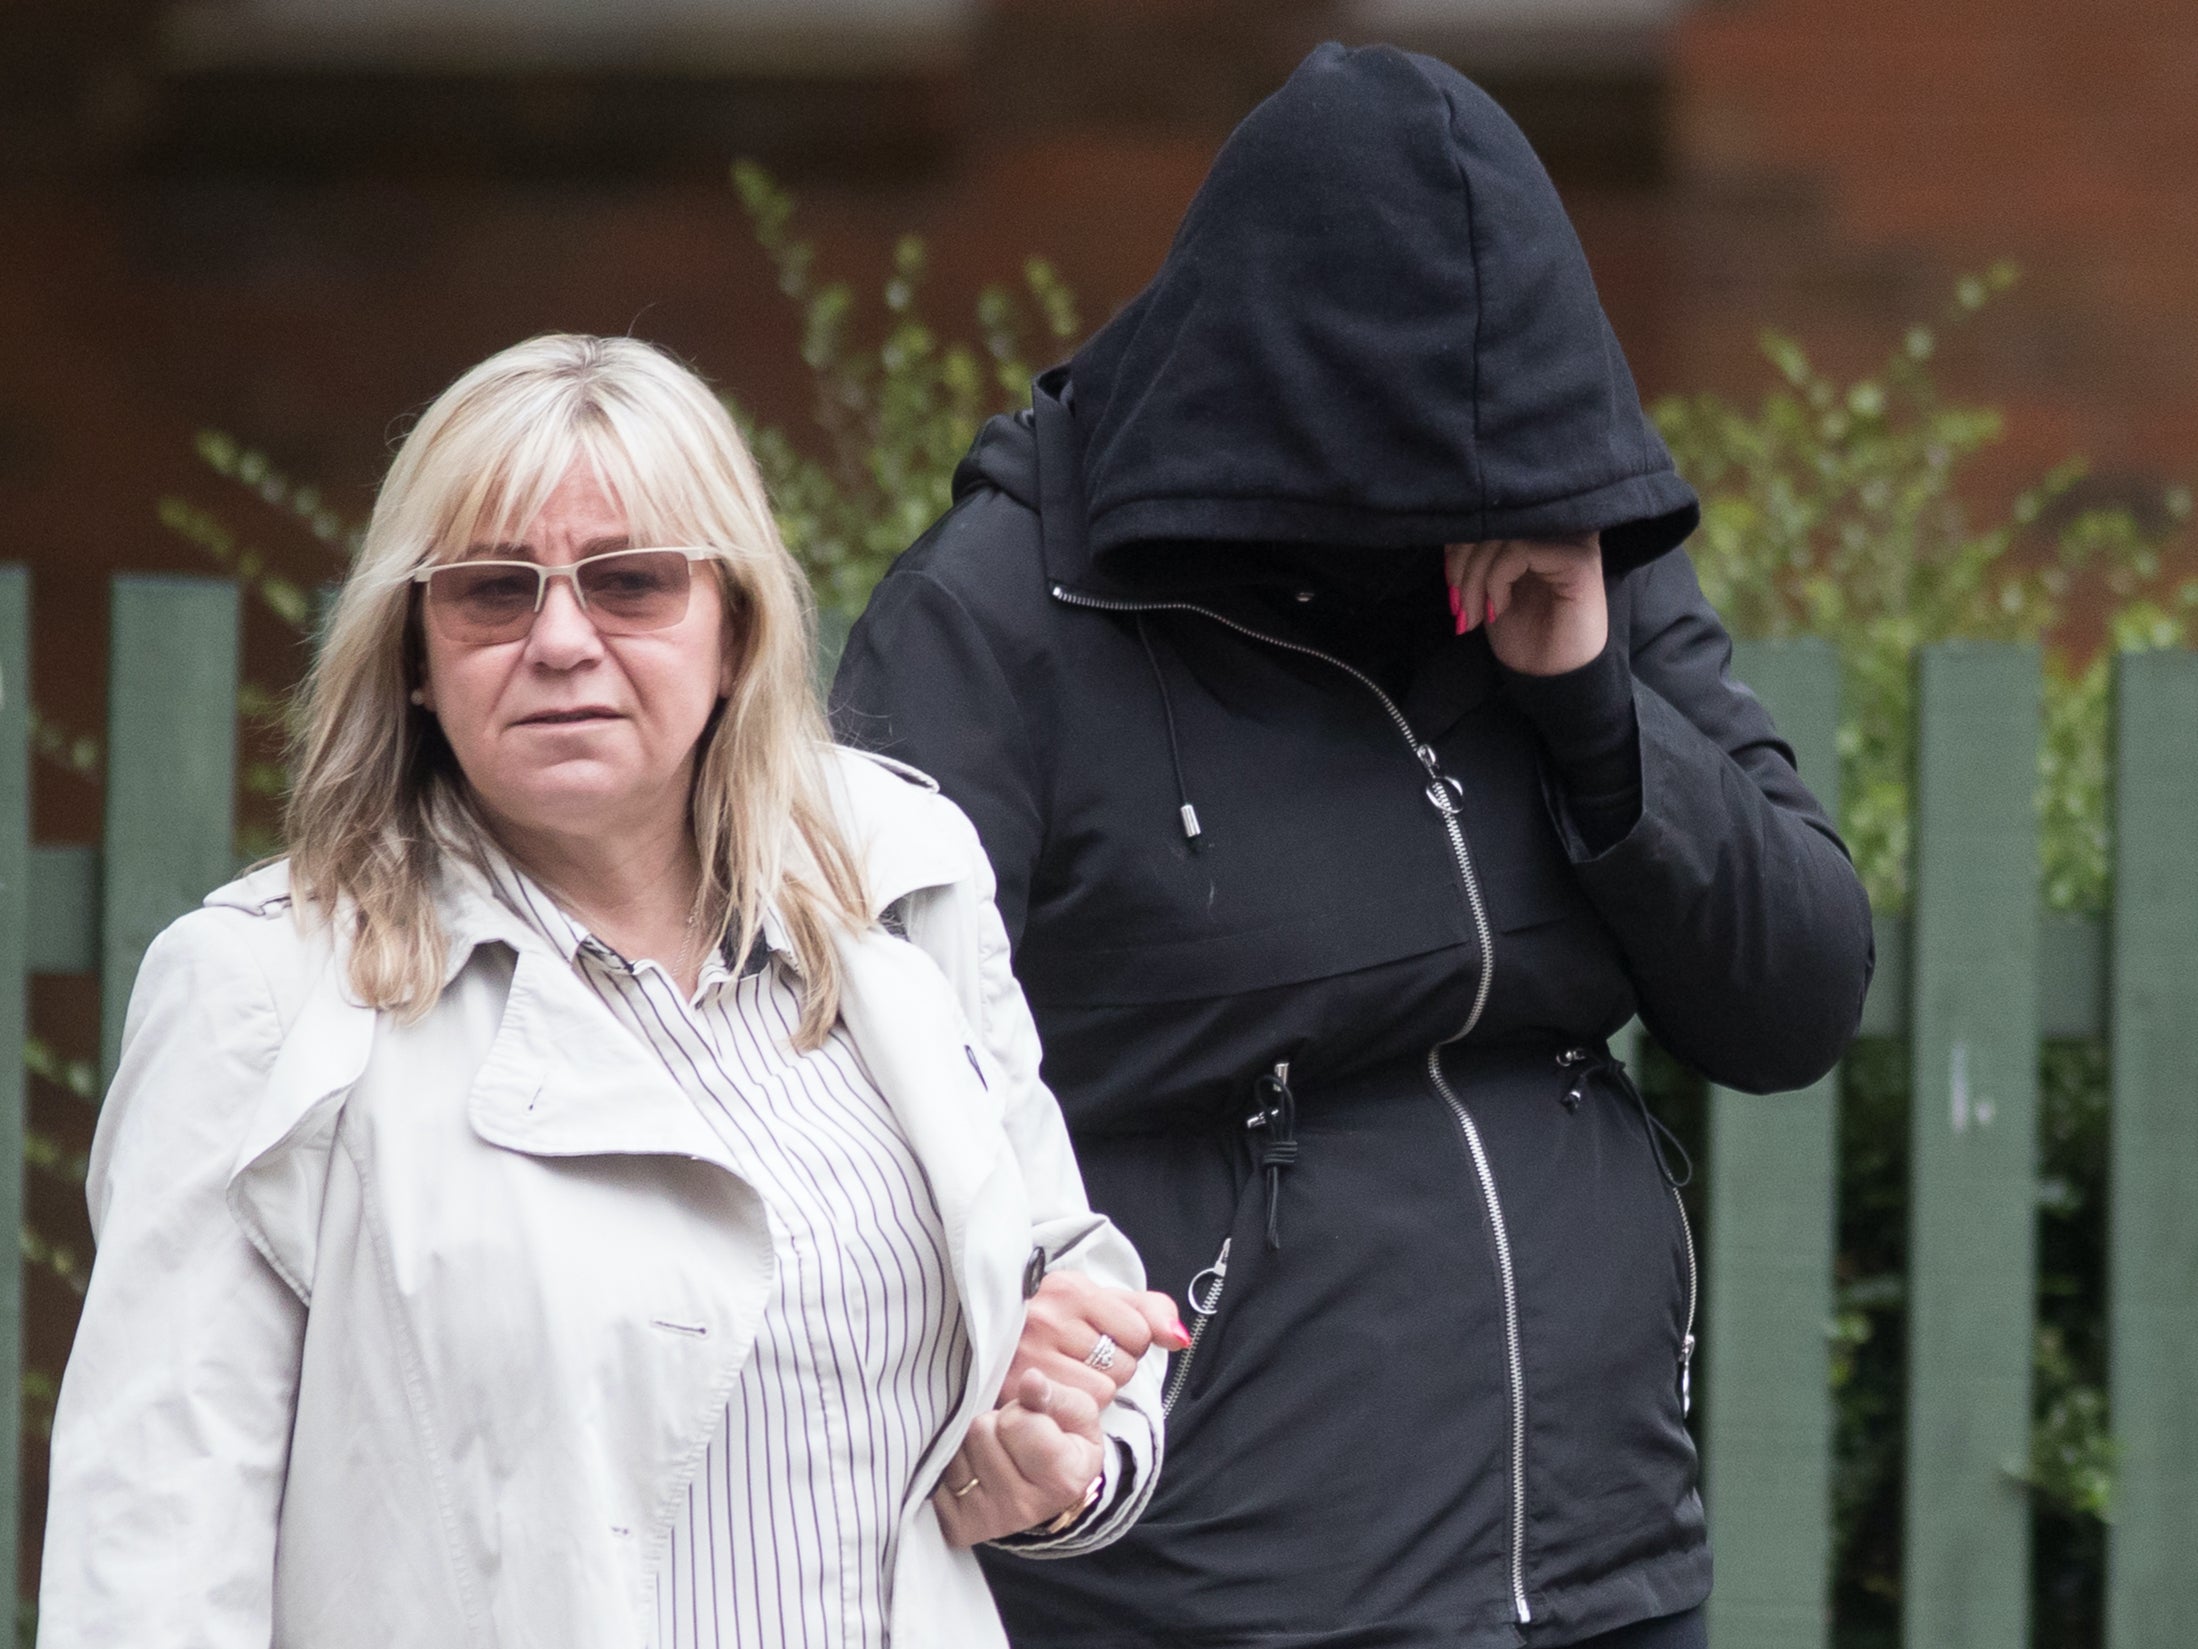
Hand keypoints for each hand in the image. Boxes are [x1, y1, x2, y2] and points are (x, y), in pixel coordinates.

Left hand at [932, 1370, 1106, 1546]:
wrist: (1051, 1495)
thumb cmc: (1065, 1447)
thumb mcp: (1077, 1416)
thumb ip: (1055, 1395)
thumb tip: (1031, 1380)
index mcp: (1061, 1479)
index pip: (1017, 1422)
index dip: (1022, 1411)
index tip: (1035, 1422)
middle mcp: (1024, 1507)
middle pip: (981, 1431)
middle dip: (994, 1423)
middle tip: (1012, 1437)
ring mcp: (988, 1519)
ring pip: (957, 1449)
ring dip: (971, 1442)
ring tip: (994, 1451)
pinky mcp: (958, 1526)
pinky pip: (937, 1474)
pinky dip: (953, 1463)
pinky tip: (974, 1468)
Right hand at [1005, 1271, 1190, 1411]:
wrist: (988, 1333)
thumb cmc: (1053, 1319)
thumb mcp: (1099, 1302)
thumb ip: (1148, 1311)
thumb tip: (1179, 1338)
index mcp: (1070, 1288)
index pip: (1138, 1331)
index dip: (1131, 1341)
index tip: (1104, 1337)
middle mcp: (1047, 1318)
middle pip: (1122, 1365)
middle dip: (1112, 1367)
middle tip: (1081, 1358)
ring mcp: (1028, 1356)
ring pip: (1102, 1392)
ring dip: (1092, 1390)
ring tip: (1068, 1374)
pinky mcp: (1016, 1391)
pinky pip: (1076, 1411)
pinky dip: (1073, 1408)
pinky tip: (1058, 1392)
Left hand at [1445, 534, 1606, 676]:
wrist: (1550, 676)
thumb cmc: (1523, 631)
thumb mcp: (1487, 585)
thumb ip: (1475, 553)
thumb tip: (1448, 534)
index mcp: (1539, 526)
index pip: (1488, 510)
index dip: (1457, 545)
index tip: (1451, 588)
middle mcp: (1560, 525)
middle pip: (1493, 518)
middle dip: (1462, 565)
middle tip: (1459, 606)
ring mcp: (1573, 539)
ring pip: (1503, 533)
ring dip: (1475, 578)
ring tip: (1475, 614)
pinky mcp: (1578, 559)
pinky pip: (1519, 550)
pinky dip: (1496, 580)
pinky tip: (1501, 608)